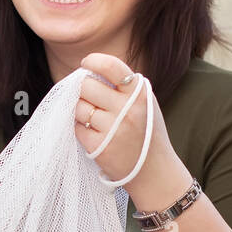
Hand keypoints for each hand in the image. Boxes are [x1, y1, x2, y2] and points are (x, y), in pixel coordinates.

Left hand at [72, 52, 181, 201]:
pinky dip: (82, 129)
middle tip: (90, 100)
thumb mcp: (144, 103)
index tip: (85, 64)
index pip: (111, 66)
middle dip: (83, 91)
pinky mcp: (99, 146)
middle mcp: (127, 108)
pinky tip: (95, 134)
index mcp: (140, 93)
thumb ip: (123, 87)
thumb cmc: (146, 133)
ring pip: (79, 107)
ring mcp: (113, 128)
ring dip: (81, 111)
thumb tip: (87, 72)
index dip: (93, 61)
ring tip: (96, 120)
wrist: (154, 170)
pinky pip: (78, 127)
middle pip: (87, 86)